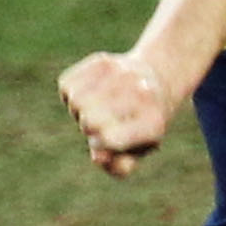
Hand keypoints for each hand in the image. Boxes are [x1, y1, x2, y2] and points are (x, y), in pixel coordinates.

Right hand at [59, 48, 175, 175]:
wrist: (158, 79)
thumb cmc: (143, 124)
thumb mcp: (139, 150)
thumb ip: (120, 165)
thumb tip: (100, 157)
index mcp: (153, 123)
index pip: (109, 139)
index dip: (101, 144)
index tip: (109, 140)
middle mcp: (141, 94)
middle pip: (90, 121)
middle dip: (90, 127)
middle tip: (104, 122)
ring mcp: (122, 73)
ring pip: (76, 100)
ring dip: (79, 109)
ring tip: (97, 107)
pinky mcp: (102, 60)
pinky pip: (67, 83)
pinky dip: (72, 92)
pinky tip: (91, 92)